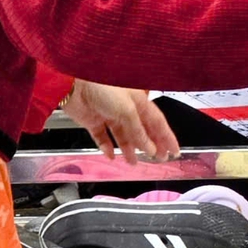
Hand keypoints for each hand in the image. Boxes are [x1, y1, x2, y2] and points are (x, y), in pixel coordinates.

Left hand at [61, 81, 179, 163]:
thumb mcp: (127, 110)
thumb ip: (139, 131)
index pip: (157, 122)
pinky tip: (111, 155)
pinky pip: (103, 137)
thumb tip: (150, 148)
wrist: (73, 85)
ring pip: (122, 135)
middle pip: (141, 130)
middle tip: (158, 158)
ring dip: (129, 149)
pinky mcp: (94, 120)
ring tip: (133, 162)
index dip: (167, 137)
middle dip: (150, 145)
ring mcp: (109, 114)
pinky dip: (107, 147)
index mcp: (139, 101)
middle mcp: (125, 108)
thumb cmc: (102, 87)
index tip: (174, 150)